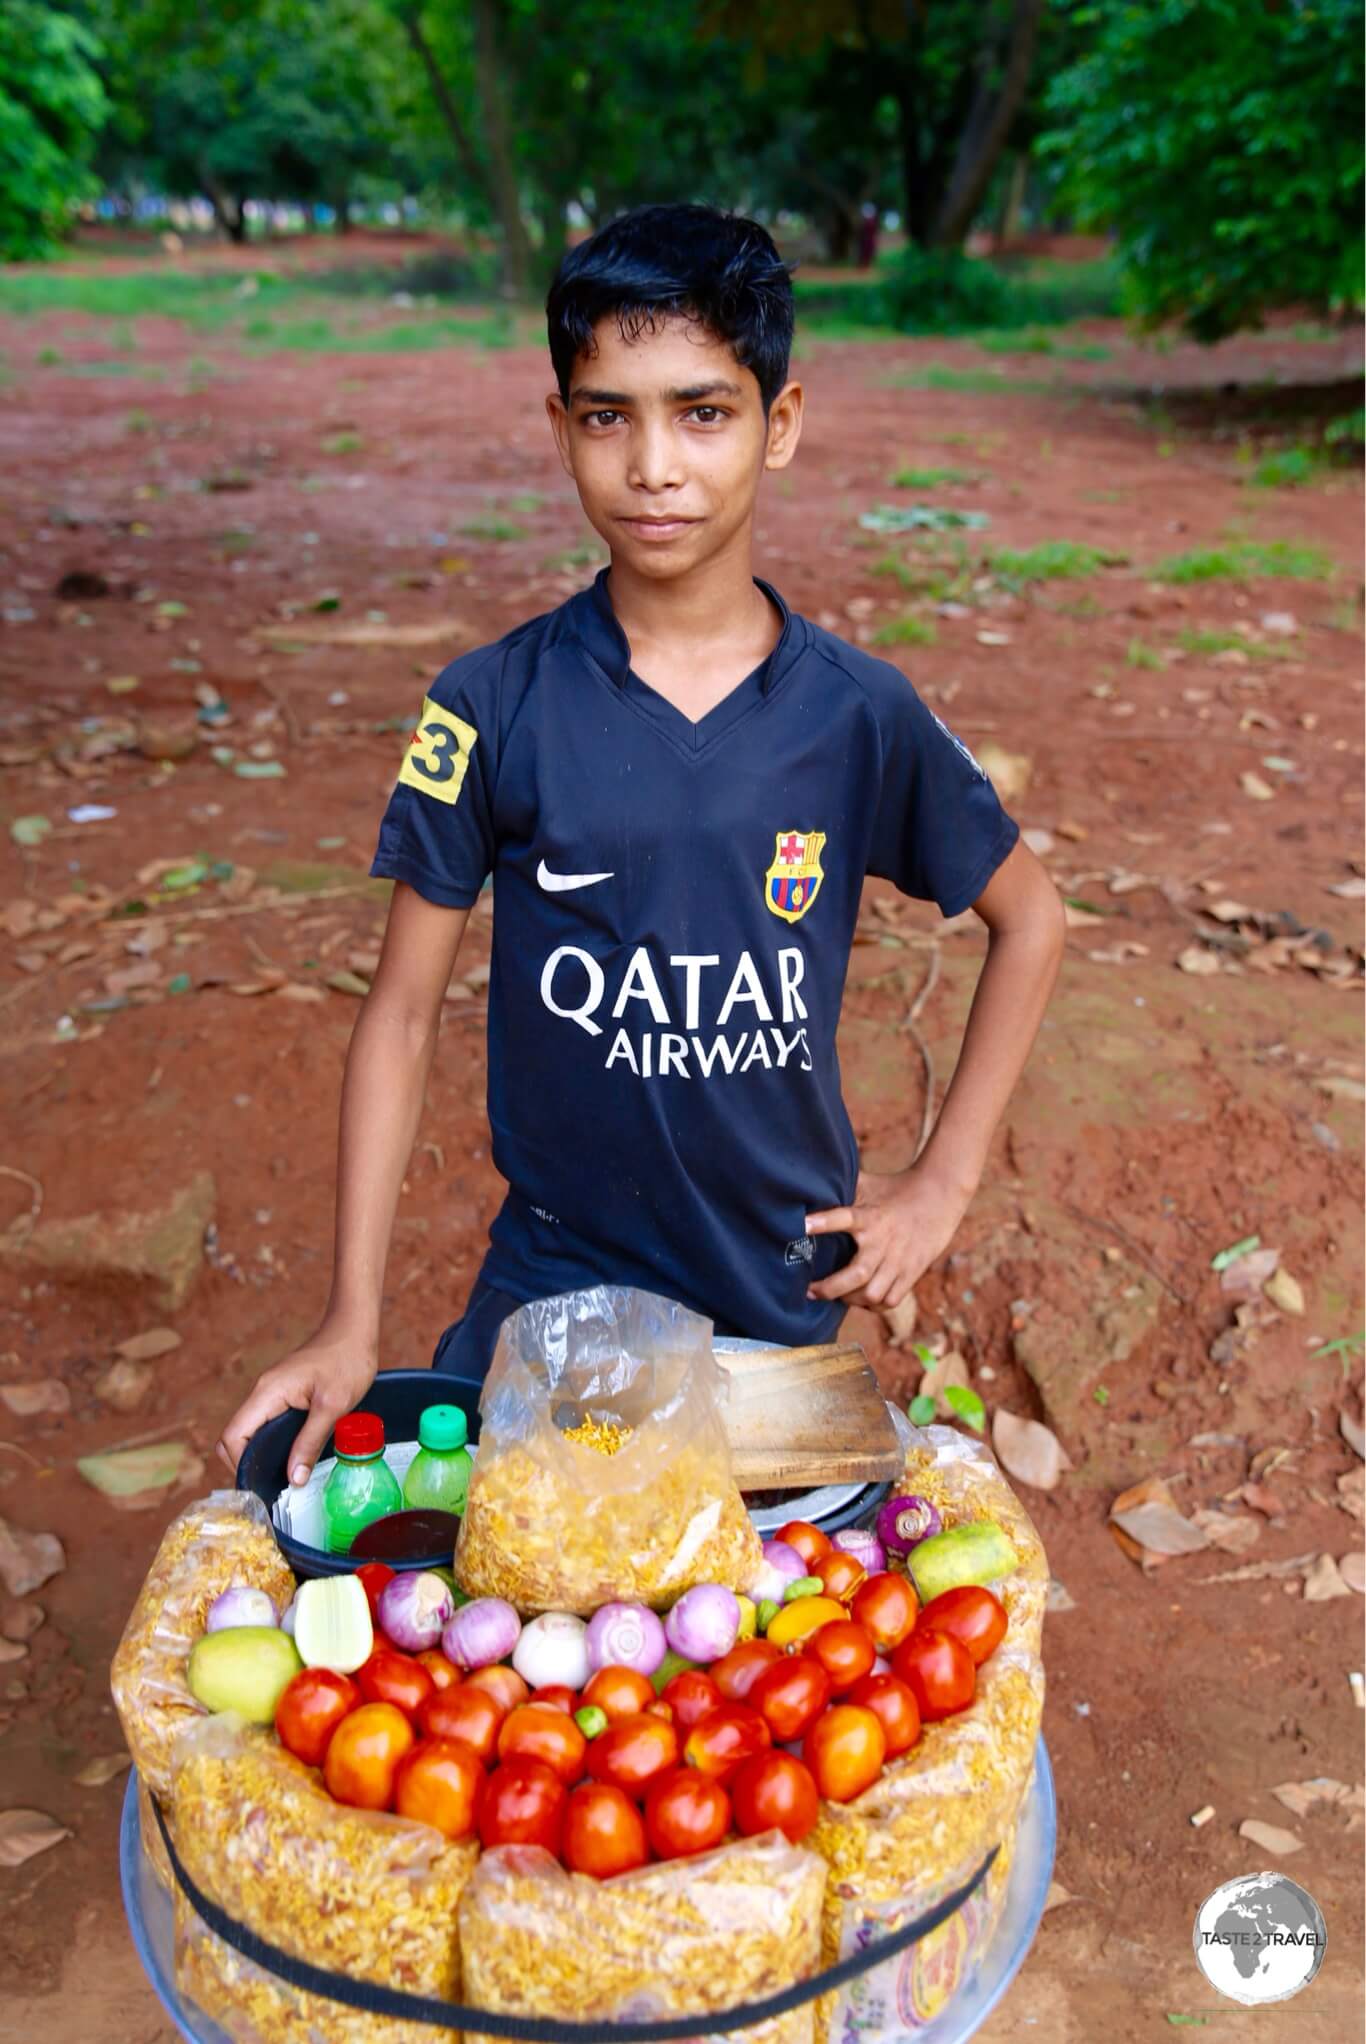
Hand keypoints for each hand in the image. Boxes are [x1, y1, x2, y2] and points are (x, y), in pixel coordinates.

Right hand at [216, 1324, 379, 1487]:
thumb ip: (310, 1442)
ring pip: (250, 1430)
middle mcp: (262, 1392)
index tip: (260, 1485)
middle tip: (270, 1485)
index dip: (240, 1464)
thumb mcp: (333, 1406)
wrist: (354, 1330)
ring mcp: (271, 1393)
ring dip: (260, 1453)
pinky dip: (271, 1442)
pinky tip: (292, 1455)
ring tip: (282, 1475)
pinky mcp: (283, 1394)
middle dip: (245, 1462)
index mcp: (267, 1393)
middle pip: (234, 1435)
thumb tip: (294, 1479)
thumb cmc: (347, 1361)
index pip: (233, 1435)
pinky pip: (266, 1423)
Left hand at [804, 1164, 973, 1310]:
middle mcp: (884, 1241)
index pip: (844, 1217)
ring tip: (839, 1295)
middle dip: (830, 1288)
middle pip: (857, 1275)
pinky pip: (891, 1300)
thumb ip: (841, 1187)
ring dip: (852, 1299)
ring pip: (873, 1294)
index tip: (801, 1225)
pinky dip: (874, 1305)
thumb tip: (809, 1182)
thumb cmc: (894, 1189)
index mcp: (870, 1216)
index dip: (822, 1222)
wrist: (938, 1197)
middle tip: (810, 1291)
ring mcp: (899, 1260)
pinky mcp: (912, 1272)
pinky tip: (863, 1297)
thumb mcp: (867, 1183)